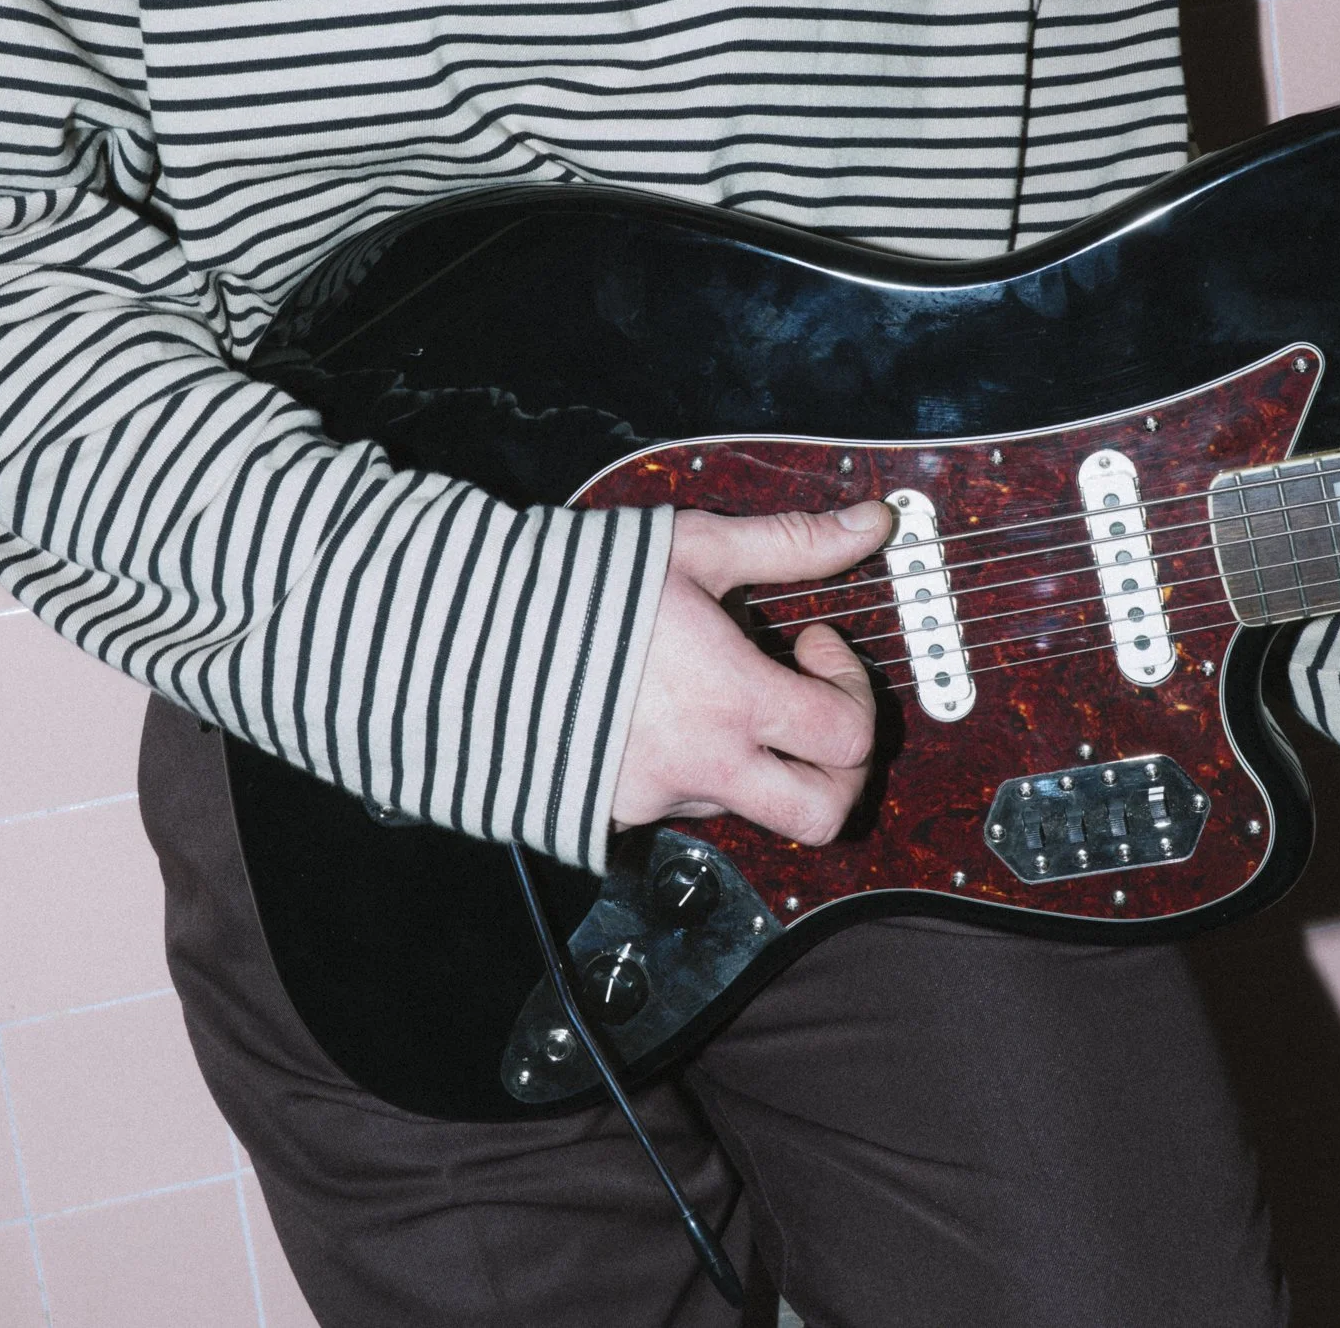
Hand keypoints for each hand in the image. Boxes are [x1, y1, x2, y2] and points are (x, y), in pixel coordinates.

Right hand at [611, 499, 891, 844]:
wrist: (469, 636)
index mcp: (732, 700)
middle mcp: (703, 764)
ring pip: (748, 807)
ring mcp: (658, 798)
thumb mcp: (695, 546)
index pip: (848, 738)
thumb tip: (871, 523)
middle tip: (811, 710)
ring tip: (713, 692)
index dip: (852, 689)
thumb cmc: (583, 585)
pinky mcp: (615, 813)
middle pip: (822, 815)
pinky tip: (662, 715)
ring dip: (756, 757)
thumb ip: (792, 541)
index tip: (811, 644)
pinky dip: (692, 768)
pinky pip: (680, 805)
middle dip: (840, 769)